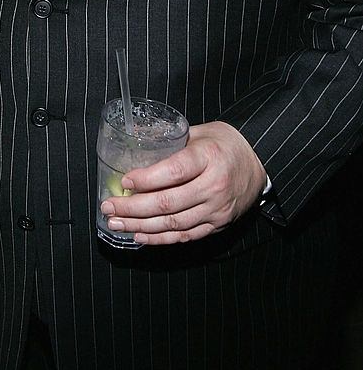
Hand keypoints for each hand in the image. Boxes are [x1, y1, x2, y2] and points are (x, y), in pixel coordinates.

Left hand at [99, 122, 266, 244]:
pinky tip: (139, 235)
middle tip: (109, 206)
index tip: (124, 181)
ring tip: (116, 222)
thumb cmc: (225, 143)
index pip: (174, 171)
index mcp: (209, 157)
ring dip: (140, 225)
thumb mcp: (200, 131)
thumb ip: (171, 140)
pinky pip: (185, 236)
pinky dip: (160, 238)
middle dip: (133, 207)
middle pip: (168, 202)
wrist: (259, 163)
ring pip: (173, 223)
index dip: (147, 179)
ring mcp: (217, 209)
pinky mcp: (217, 225)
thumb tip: (134, 143)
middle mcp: (214, 186)